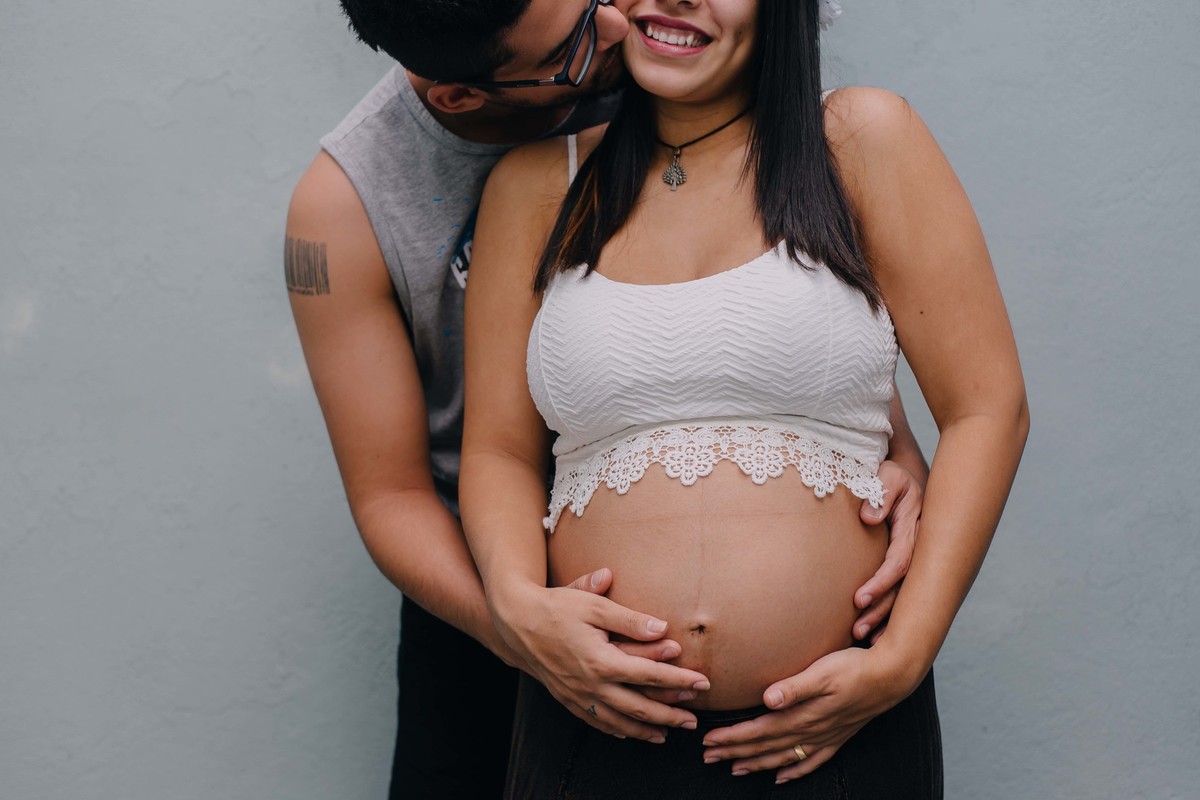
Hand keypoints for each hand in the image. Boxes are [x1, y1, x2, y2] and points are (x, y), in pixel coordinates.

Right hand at [490, 570, 711, 742]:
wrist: (516, 622)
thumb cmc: (557, 607)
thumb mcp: (595, 605)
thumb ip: (630, 619)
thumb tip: (663, 628)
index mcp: (602, 661)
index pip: (651, 675)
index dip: (680, 680)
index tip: (703, 683)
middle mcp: (591, 685)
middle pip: (639, 707)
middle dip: (670, 715)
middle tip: (693, 721)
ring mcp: (578, 696)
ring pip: (618, 721)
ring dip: (646, 730)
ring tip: (668, 735)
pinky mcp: (566, 699)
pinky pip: (595, 721)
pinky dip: (616, 730)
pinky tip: (628, 733)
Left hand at [701, 646, 915, 783]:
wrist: (890, 677)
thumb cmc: (854, 668)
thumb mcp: (822, 672)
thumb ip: (794, 687)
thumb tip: (767, 699)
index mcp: (802, 715)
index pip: (759, 731)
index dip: (732, 738)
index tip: (708, 741)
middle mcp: (810, 731)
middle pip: (765, 747)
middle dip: (735, 752)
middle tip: (708, 757)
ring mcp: (824, 737)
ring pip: (784, 757)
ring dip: (757, 763)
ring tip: (734, 768)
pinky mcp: (837, 737)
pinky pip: (811, 761)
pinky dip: (794, 770)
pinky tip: (782, 777)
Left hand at [853, 460, 922, 642]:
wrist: (902, 476)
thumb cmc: (890, 474)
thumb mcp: (887, 475)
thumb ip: (880, 493)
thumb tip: (868, 518)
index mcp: (915, 528)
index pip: (899, 562)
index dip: (881, 582)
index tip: (858, 599)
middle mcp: (918, 548)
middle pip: (903, 588)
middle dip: (882, 611)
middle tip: (858, 630)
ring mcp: (914, 558)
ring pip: (902, 595)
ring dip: (883, 617)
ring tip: (861, 636)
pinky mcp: (905, 564)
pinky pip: (899, 592)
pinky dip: (888, 613)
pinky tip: (874, 632)